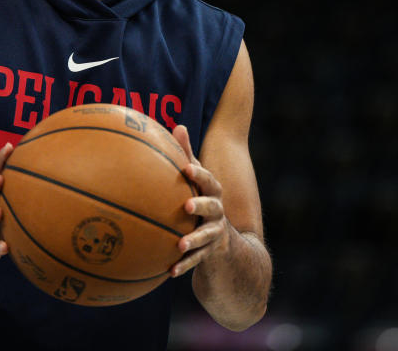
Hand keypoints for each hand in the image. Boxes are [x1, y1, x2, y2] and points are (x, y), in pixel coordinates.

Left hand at [170, 124, 230, 276]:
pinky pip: (197, 261)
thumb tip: (177, 124)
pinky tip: (169, 272)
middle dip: (201, 205)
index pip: (208, 180)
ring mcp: (215, 233)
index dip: (199, 174)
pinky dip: (184, 265)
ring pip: (206, 236)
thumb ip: (187, 155)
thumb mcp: (198, 181)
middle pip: (213, 207)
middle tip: (186, 206)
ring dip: (194, 240)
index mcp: (212, 192)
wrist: (228, 245)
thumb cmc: (203, 202)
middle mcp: (217, 212)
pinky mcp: (210, 254)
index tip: (186, 168)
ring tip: (180, 244)